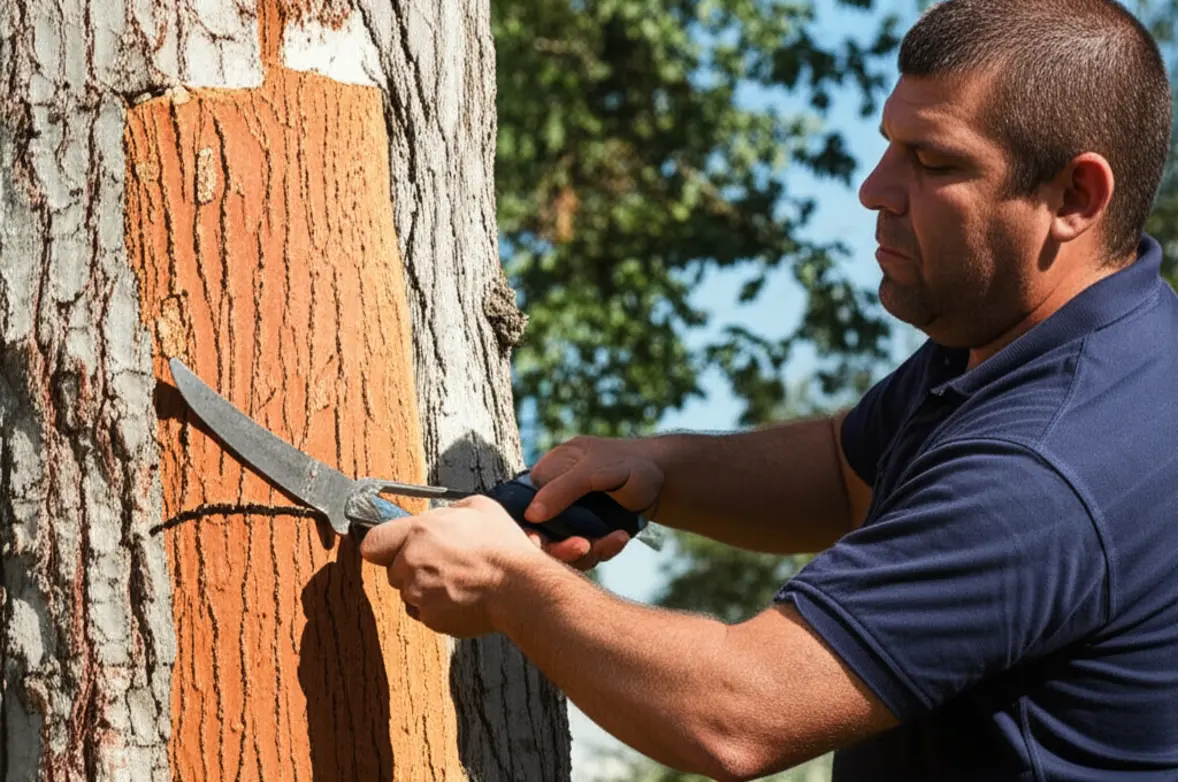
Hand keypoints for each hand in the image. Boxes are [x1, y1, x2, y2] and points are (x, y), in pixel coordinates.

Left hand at [358, 495, 544, 637]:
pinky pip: (424, 612)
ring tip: (458, 580)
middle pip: (393, 570)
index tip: (392, 548)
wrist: (519, 587)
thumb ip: (450, 509)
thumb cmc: (503, 547)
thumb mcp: (480, 507)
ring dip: (425, 588)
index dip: (383, 546)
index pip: (373, 542)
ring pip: (409, 592)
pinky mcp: (429, 617)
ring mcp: (418, 593)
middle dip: (412, 567)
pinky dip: (438, 607)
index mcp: (419, 531)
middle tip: (443, 563)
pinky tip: (462, 596)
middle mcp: (411, 562)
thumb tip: (443, 515)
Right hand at [525, 436, 664, 569]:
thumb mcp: (595, 471)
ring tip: (616, 538)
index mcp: (546, 475)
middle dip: (561, 546)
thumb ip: (563, 489)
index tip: (540, 542)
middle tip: (585, 546)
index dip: (528, 528)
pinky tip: (621, 538)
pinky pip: (585, 553)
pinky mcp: (587, 535)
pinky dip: (603, 549)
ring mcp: (570, 520)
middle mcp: (553, 498)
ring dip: (587, 551)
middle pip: (541, 533)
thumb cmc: (629, 464)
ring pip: (563, 548)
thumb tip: (530, 515)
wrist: (663, 479)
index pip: (522, 507)